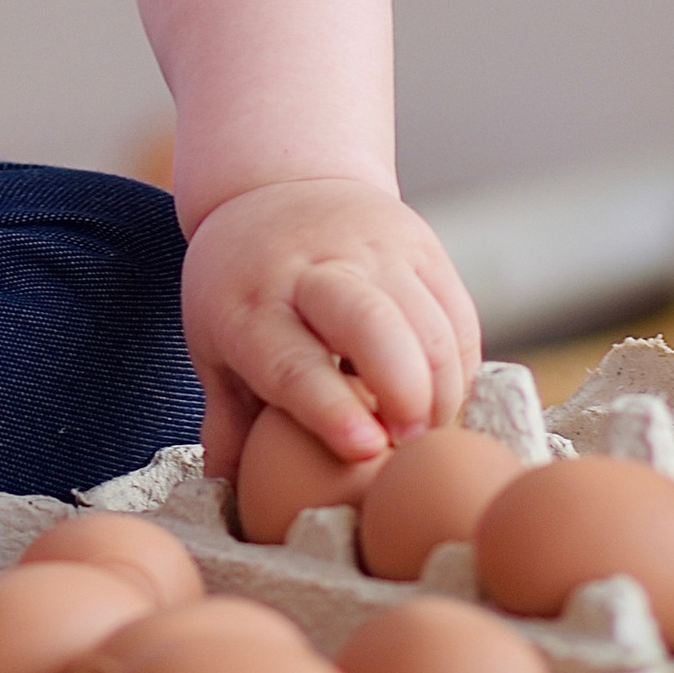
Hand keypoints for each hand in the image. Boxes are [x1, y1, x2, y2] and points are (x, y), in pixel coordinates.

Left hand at [179, 175, 479, 483]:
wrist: (281, 181)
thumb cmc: (243, 285)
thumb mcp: (213, 342)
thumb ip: (227, 420)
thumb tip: (231, 491)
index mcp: (252, 304)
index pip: (293, 361)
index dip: (330, 408)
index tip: (365, 449)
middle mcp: (315, 269)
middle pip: (371, 324)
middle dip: (403, 390)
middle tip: (410, 443)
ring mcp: (375, 250)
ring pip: (430, 324)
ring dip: (440, 391)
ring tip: (424, 432)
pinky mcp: (422, 245)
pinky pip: (458, 316)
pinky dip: (461, 369)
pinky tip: (442, 399)